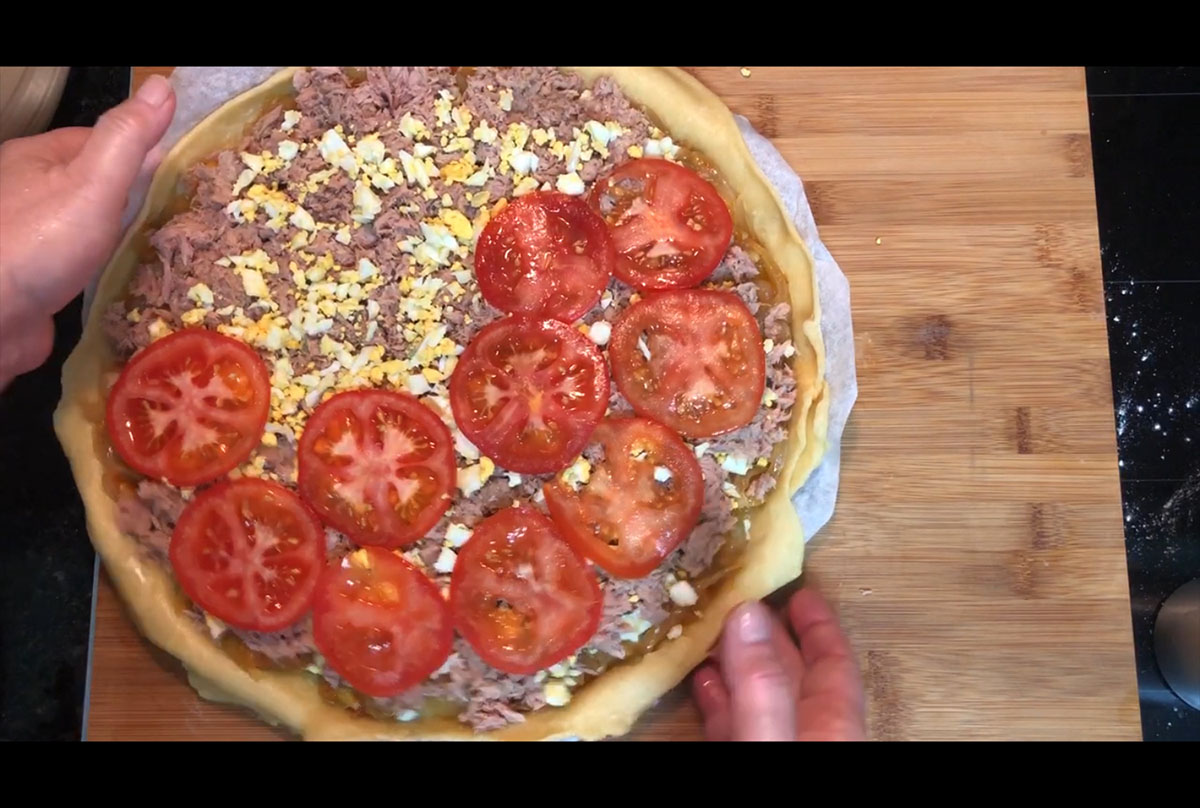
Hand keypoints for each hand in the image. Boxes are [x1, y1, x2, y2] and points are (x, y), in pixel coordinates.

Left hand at [0, 74, 175, 388]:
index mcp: (37, 158)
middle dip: (137, 197)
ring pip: (88, 226)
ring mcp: (29, 238)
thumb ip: (128, 138)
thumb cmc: (39, 245)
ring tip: (167, 248)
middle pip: (95, 184)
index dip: (144, 152)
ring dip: (122, 237)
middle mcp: (27, 192)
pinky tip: (130, 280)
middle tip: (186, 215)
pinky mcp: (35, 279)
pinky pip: (80, 265)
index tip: (186, 172)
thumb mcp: (93, 182)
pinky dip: (106, 269)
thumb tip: (164, 86)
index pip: (102, 141)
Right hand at [692, 588, 865, 740]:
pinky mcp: (748, 757)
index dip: (820, 625)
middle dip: (770, 635)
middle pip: (796, 676)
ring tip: (713, 633)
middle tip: (743, 600)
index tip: (800, 592)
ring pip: (762, 699)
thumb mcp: (771, 737)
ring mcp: (778, 747)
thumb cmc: (776, 796)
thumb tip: (748, 613)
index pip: (835, 665)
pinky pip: (739, 725)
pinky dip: (721, 700)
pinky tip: (702, 682)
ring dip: (739, 664)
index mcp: (834, 728)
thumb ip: (762, 683)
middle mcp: (809, 735)